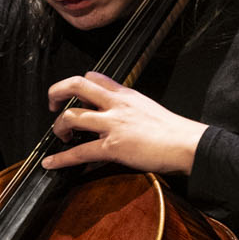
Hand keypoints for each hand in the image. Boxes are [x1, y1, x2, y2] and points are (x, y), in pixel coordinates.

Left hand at [41, 72, 207, 175]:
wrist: (188, 144)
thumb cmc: (172, 130)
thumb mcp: (147, 107)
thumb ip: (126, 107)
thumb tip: (112, 115)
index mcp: (125, 94)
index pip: (94, 76)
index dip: (77, 84)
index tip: (72, 96)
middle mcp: (116, 105)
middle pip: (76, 85)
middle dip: (56, 92)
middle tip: (51, 104)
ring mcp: (113, 125)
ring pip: (72, 116)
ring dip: (58, 126)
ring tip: (59, 136)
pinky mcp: (112, 147)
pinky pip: (79, 152)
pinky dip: (60, 159)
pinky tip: (50, 163)